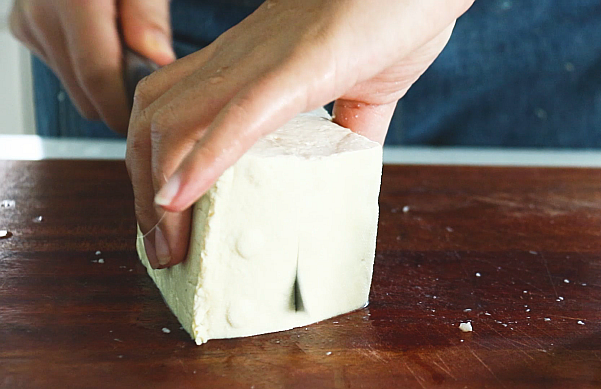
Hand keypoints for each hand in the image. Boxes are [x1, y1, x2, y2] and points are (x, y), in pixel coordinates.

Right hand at [9, 0, 175, 133]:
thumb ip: (148, 15)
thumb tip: (157, 58)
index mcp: (74, 0)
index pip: (97, 76)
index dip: (123, 109)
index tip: (146, 124)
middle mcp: (42, 14)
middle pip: (84, 90)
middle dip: (118, 100)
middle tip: (150, 89)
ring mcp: (29, 23)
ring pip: (73, 86)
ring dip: (103, 86)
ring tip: (131, 63)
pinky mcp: (25, 29)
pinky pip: (63, 69)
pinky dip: (87, 70)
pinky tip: (108, 50)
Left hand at [127, 0, 473, 267]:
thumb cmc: (395, 15)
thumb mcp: (368, 91)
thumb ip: (352, 132)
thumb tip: (348, 171)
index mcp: (252, 66)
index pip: (172, 114)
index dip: (155, 170)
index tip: (167, 225)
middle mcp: (241, 60)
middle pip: (153, 123)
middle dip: (142, 194)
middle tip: (160, 252)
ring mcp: (264, 61)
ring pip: (175, 122)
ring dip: (159, 192)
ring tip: (168, 246)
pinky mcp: (301, 65)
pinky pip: (237, 116)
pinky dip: (201, 161)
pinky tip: (178, 201)